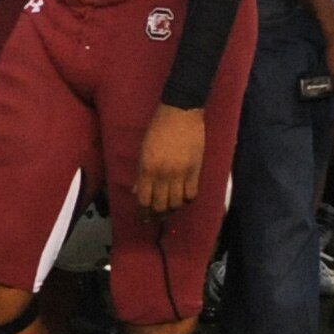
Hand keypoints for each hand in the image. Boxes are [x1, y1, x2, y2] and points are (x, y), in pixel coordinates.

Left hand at [135, 103, 207, 219]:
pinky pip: (192, 193)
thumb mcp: (143, 151)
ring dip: (172, 210)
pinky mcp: (196, 170)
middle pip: (161, 204)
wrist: (180, 114)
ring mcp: (181, 173)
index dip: (143, 211)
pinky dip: (187, 200)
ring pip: (177, 202)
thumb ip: (141, 173)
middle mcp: (163, 174)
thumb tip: (137, 191)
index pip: (144, 199)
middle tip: (156, 219)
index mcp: (147, 169)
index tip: (143, 217)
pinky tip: (184, 200)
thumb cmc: (157, 130)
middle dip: (157, 215)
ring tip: (169, 211)